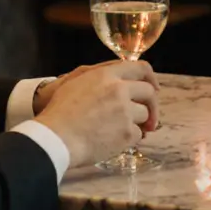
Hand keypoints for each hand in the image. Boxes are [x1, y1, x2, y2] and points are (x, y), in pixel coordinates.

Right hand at [34, 60, 160, 167]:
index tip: (154, 89)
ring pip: (144, 116)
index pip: (141, 68)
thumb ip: (100, 78)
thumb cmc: (59, 111)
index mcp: (106, 75)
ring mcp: (125, 111)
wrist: (56, 138)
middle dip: (152, 106)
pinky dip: (130, 139)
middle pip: (149, 93)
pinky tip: (115, 141)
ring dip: (137, 124)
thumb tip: (119, 82)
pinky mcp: (127, 133)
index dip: (151, 79)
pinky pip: (138, 135)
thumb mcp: (76, 83)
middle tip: (147, 119)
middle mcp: (119, 90)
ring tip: (119, 131)